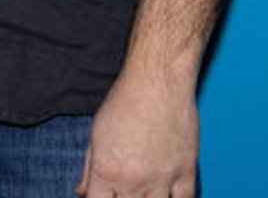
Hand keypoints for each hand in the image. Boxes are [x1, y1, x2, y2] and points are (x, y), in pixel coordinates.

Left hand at [74, 73, 198, 197]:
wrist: (157, 81)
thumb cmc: (124, 102)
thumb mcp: (96, 134)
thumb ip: (88, 168)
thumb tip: (81, 191)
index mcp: (106, 171)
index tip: (104, 196)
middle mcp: (132, 181)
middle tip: (125, 192)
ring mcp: (161, 178)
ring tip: (143, 193)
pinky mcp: (186, 171)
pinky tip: (168, 196)